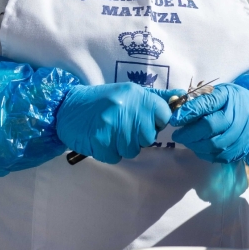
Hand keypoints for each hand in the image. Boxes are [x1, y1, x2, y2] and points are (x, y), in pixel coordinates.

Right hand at [57, 83, 173, 163]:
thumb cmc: (100, 101)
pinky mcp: (100, 141)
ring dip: (122, 145)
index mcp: (135, 94)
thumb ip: (155, 97)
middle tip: (121, 127)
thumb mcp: (128, 92)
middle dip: (137, 137)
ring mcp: (112, 125)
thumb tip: (182, 96)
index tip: (143, 120)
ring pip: (133, 150)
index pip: (164, 115)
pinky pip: (115, 157)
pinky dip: (109, 152)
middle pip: (149, 137)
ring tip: (109, 132)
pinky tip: (100, 139)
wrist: (66, 108)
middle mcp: (126, 107)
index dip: (155, 121)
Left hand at [171, 83, 248, 163]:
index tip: (174, 120)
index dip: (188, 113)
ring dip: (196, 145)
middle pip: (210, 128)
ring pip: (215, 145)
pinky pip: (222, 156)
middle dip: (189, 134)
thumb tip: (178, 114)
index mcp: (229, 98)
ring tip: (187, 142)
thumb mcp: (216, 92)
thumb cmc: (230, 99)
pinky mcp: (242, 149)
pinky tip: (199, 148)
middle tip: (177, 135)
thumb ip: (199, 101)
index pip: (207, 106)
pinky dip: (207, 154)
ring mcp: (242, 135)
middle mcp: (238, 117)